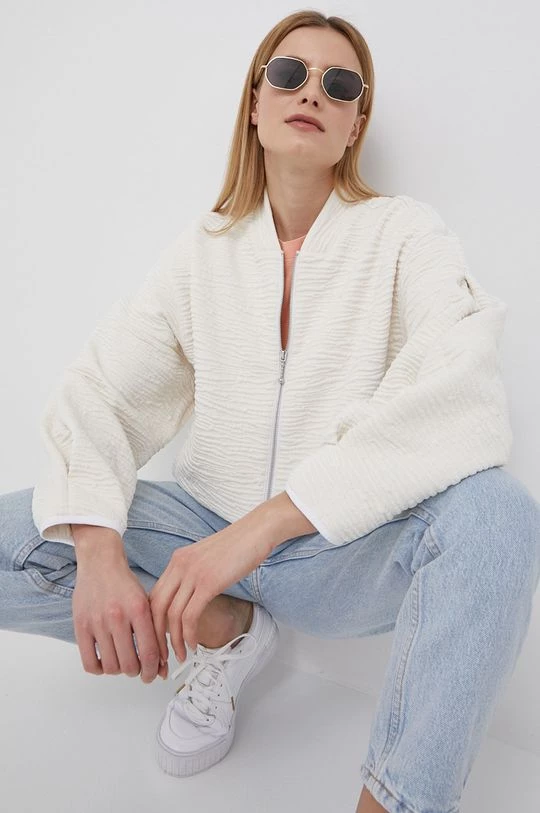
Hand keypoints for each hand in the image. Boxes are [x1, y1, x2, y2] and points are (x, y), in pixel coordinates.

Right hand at [72, 554, 168, 682]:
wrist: (100, 563)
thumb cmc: (124, 584)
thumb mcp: (147, 603)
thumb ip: (155, 632)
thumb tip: (161, 665)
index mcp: (139, 610)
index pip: (149, 653)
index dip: (153, 670)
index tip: (153, 674)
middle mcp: (117, 617)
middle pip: (130, 665)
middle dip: (138, 672)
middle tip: (139, 669)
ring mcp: (97, 622)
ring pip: (111, 666)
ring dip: (119, 670)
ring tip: (123, 662)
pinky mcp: (80, 627)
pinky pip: (89, 662)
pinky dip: (100, 669)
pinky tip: (106, 660)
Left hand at [148, 522, 273, 662]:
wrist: (257, 531)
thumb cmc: (238, 546)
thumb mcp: (207, 559)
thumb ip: (194, 575)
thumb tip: (190, 600)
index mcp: (177, 560)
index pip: (153, 596)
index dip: (152, 622)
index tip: (158, 640)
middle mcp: (179, 565)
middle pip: (155, 607)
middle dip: (156, 636)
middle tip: (163, 655)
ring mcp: (193, 573)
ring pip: (171, 615)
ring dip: (174, 641)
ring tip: (180, 656)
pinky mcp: (209, 582)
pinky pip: (190, 615)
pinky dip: (189, 634)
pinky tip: (193, 644)